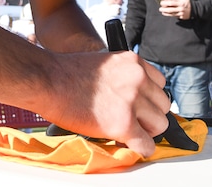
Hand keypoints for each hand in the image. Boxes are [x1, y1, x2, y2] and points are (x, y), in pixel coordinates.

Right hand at [44, 50, 169, 156]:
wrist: (48, 80)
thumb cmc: (67, 73)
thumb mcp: (105, 63)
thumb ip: (125, 76)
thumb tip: (135, 97)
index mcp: (133, 62)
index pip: (160, 84)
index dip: (148, 97)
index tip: (140, 105)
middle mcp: (137, 79)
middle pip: (163, 105)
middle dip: (149, 114)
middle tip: (133, 119)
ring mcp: (132, 101)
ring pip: (160, 125)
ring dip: (146, 130)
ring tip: (127, 130)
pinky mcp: (124, 123)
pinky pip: (147, 145)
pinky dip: (140, 148)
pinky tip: (130, 144)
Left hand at [158, 0, 191, 19]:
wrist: (195, 9)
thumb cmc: (187, 3)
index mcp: (180, 3)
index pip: (171, 3)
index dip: (165, 3)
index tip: (161, 2)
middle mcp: (180, 9)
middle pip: (170, 9)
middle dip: (164, 9)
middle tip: (160, 8)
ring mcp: (181, 14)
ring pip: (171, 14)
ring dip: (166, 13)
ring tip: (162, 11)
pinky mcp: (181, 17)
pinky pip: (174, 16)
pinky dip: (170, 15)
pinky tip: (167, 14)